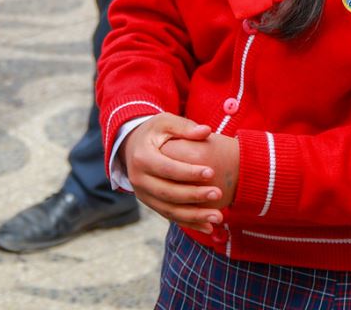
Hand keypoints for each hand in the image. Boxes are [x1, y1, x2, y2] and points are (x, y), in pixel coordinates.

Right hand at [121, 115, 229, 229]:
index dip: (189, 172)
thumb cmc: (154, 132)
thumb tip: (206, 131)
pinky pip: (170, 216)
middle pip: (168, 193)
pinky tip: (208, 228)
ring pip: (169, 210)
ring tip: (218, 217)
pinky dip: (189, 223)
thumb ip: (185, 127)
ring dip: (195, 216)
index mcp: (142, 158)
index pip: (167, 169)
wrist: (131, 146)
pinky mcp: (149, 203)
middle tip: (218, 194)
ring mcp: (142, 194)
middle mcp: (138, 179)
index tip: (212, 172)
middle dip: (195, 196)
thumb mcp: (165, 122)